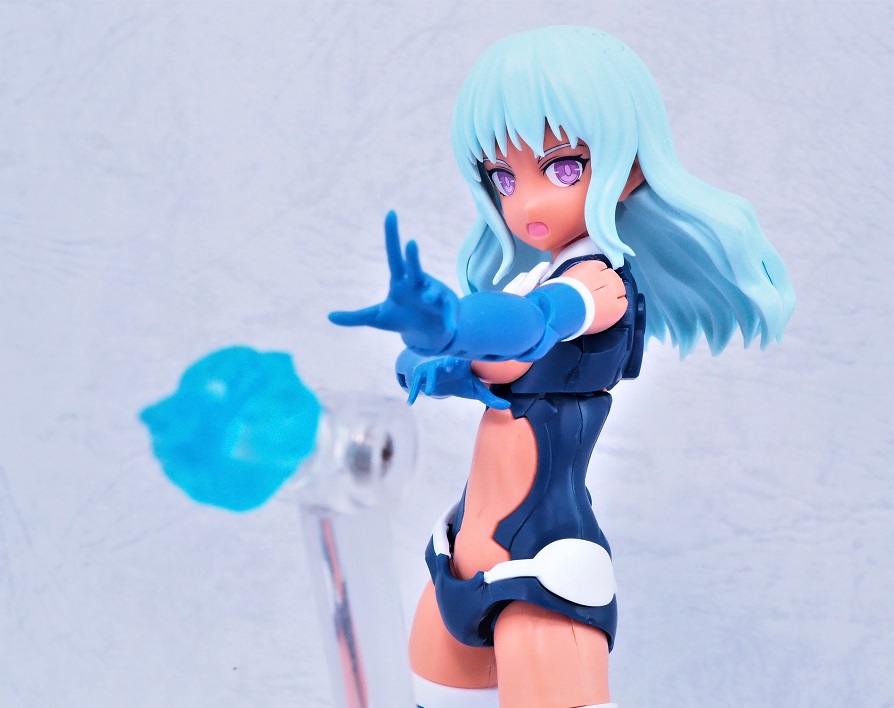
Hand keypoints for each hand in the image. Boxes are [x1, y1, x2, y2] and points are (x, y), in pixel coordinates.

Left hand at [329, 211, 458, 353]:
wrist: (427, 331)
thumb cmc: (401, 318)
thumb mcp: (377, 318)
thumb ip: (355, 317)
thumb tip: (329, 317)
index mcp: (400, 281)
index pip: (393, 255)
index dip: (391, 235)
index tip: (390, 213)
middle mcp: (418, 283)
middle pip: (414, 267)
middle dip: (412, 257)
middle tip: (410, 243)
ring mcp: (434, 295)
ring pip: (432, 289)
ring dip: (430, 292)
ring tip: (426, 297)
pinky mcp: (448, 308)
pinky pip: (449, 313)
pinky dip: (449, 319)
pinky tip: (449, 327)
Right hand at [395, 349, 509, 408]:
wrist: (446, 378)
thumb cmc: (463, 381)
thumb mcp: (476, 390)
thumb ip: (491, 398)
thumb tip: (507, 406)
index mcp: (458, 364)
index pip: (459, 361)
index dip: (458, 361)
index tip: (458, 365)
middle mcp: (443, 364)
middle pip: (442, 363)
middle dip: (443, 365)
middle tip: (446, 369)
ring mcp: (432, 369)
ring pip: (427, 373)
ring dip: (427, 380)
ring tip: (427, 392)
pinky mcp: (422, 377)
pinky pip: (416, 383)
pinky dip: (413, 392)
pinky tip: (410, 401)